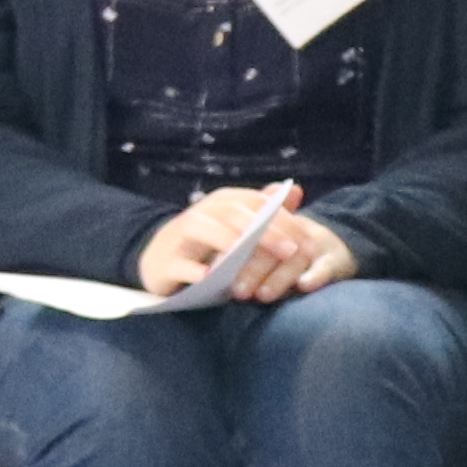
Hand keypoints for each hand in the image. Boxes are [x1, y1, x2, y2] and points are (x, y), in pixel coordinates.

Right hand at [134, 183, 339, 299]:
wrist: (159, 259)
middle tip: (289, 251)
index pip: (257, 204)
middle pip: (235, 215)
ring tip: (251, 258)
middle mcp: (203, 212)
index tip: (307, 243)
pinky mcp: (165, 261)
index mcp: (224, 202)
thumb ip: (266, 210)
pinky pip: (178, 264)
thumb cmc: (207, 244)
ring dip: (228, 242)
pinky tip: (208, 278)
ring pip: (205, 230)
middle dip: (264, 232)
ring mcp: (180, 235)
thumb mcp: (237, 225)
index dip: (284, 220)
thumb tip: (296, 189)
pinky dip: (192, 269)